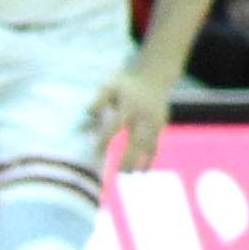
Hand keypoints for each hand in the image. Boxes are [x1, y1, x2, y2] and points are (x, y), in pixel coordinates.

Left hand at [92, 57, 178, 176]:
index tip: (96, 153)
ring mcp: (155, 120)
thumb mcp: (110, 86)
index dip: (105, 139)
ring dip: (141, 161)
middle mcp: (144, 115)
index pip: (115, 125)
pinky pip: (155, 144)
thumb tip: (87, 114)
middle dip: (129, 157)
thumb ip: (98, 100)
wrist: (154, 75)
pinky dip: (149, 158)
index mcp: (129, 105)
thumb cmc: (126, 84)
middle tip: (119, 174)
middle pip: (137, 139)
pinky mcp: (161, 125)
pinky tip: (142, 171)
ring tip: (130, 175)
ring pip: (149, 144)